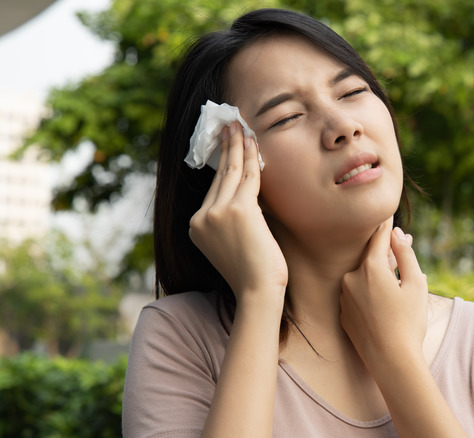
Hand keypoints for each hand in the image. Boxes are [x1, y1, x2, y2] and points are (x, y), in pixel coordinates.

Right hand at [189, 122, 287, 303]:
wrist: (258, 291)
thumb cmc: (253, 274)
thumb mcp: (233, 244)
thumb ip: (232, 221)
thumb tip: (248, 197)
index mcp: (196, 227)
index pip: (213, 189)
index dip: (222, 165)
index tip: (227, 146)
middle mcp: (202, 217)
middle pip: (218, 175)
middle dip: (226, 148)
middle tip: (230, 125)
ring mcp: (217, 212)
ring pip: (231, 171)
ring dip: (237, 145)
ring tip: (240, 126)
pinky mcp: (238, 209)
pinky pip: (248, 177)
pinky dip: (252, 157)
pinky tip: (253, 142)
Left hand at [340, 217, 428, 376]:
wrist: (392, 361)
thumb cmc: (409, 322)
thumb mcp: (416, 284)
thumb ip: (405, 254)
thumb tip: (396, 234)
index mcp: (370, 268)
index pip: (378, 237)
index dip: (385, 225)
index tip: (387, 214)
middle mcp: (351, 279)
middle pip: (370, 258)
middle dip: (386, 252)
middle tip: (402, 242)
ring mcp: (344, 298)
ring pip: (363, 277)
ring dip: (379, 275)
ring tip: (399, 281)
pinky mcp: (343, 315)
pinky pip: (358, 296)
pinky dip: (370, 293)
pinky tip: (387, 302)